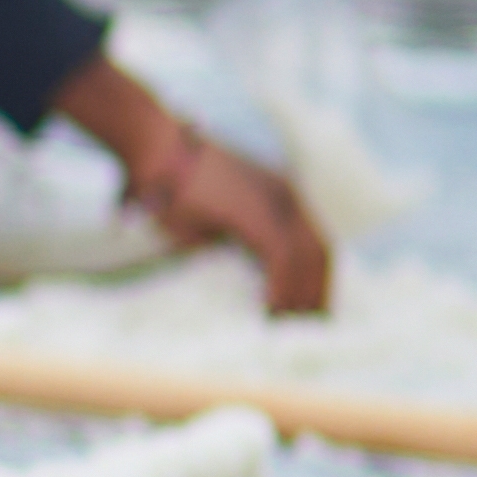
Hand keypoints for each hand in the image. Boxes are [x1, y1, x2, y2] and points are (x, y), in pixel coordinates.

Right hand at [125, 117, 334, 315]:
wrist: (156, 149)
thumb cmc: (170, 184)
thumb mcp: (210, 216)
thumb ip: (228, 241)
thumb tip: (232, 272)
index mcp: (280, 193)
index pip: (313, 242)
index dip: (314, 277)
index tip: (307, 307)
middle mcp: (287, 196)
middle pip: (320, 252)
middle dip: (317, 292)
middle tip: (309, 326)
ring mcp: (276, 202)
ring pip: (307, 258)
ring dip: (301, 296)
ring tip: (290, 326)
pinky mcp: (258, 213)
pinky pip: (282, 259)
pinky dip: (282, 288)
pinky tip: (272, 310)